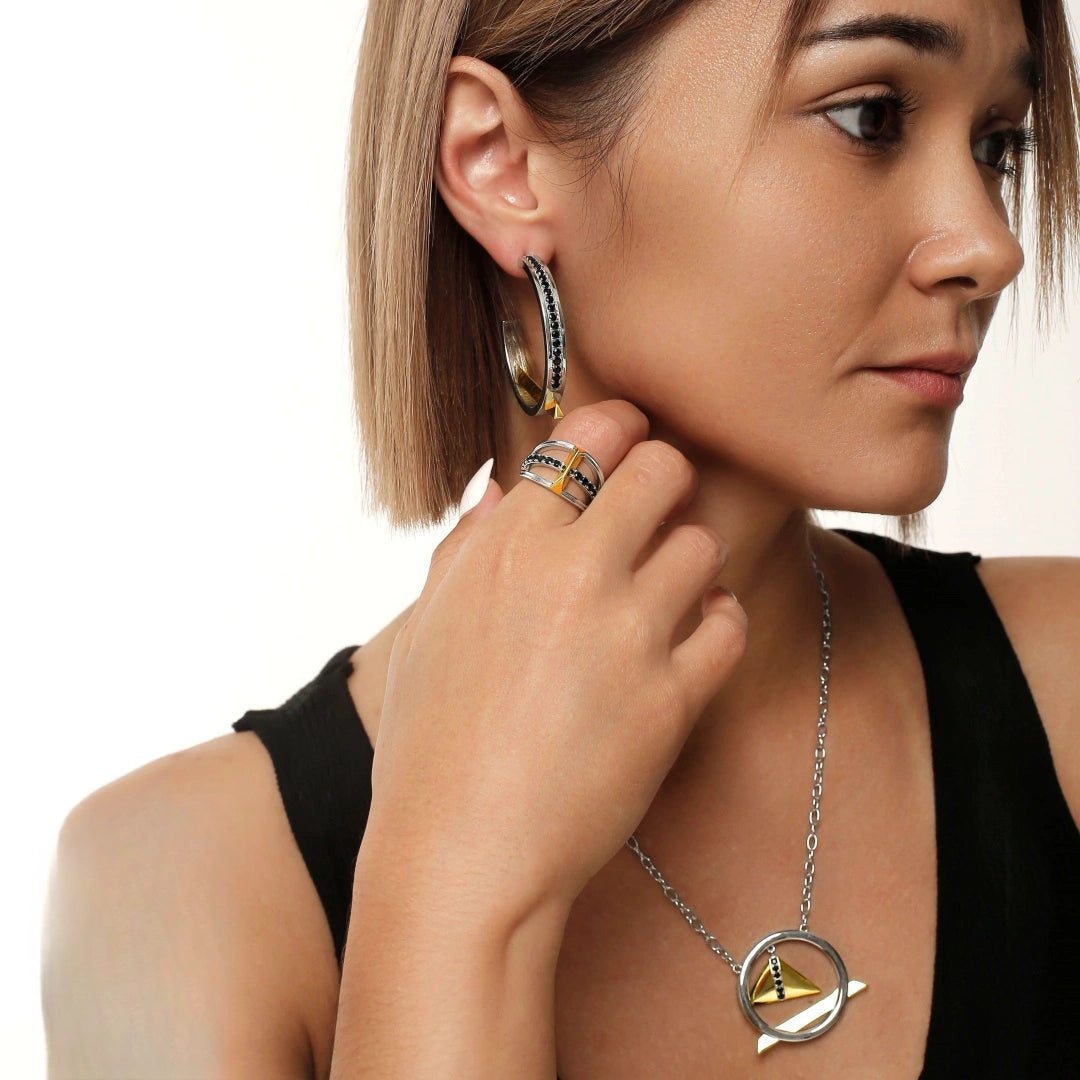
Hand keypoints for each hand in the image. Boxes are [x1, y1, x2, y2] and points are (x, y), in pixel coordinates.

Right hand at [363, 400, 747, 924]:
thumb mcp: (426, 628)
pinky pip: (729, 623)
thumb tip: (498, 492)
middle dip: (664, 481)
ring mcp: (629, 633)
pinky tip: (688, 641)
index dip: (619, 427)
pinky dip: (715, 623)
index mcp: (505, 544)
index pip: (588, 434)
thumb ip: (466, 549)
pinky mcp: (673, 697)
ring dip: (688, 560)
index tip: (628, 440)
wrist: (462, 852)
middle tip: (656, 511)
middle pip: (663, 469)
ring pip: (702, 543)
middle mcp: (572, 572)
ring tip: (665, 593)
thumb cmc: (428, 742)